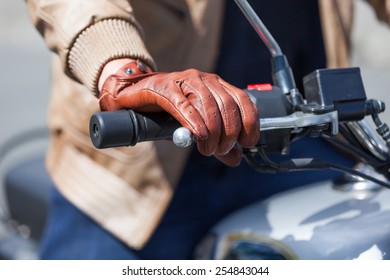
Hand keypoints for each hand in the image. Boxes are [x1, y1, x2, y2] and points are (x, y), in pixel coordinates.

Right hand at [98, 60, 259, 165]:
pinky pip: (184, 105)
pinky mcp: (165, 88)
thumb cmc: (168, 112)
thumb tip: (236, 160)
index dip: (250, 122)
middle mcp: (205, 79)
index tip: (247, 142)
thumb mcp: (198, 129)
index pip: (243, 100)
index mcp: (217, 85)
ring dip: (212, 133)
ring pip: (208, 106)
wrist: (135, 94)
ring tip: (206, 150)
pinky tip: (198, 136)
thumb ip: (218, 143)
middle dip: (228, 134)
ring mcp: (185, 81)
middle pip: (227, 106)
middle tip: (219, 151)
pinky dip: (194, 122)